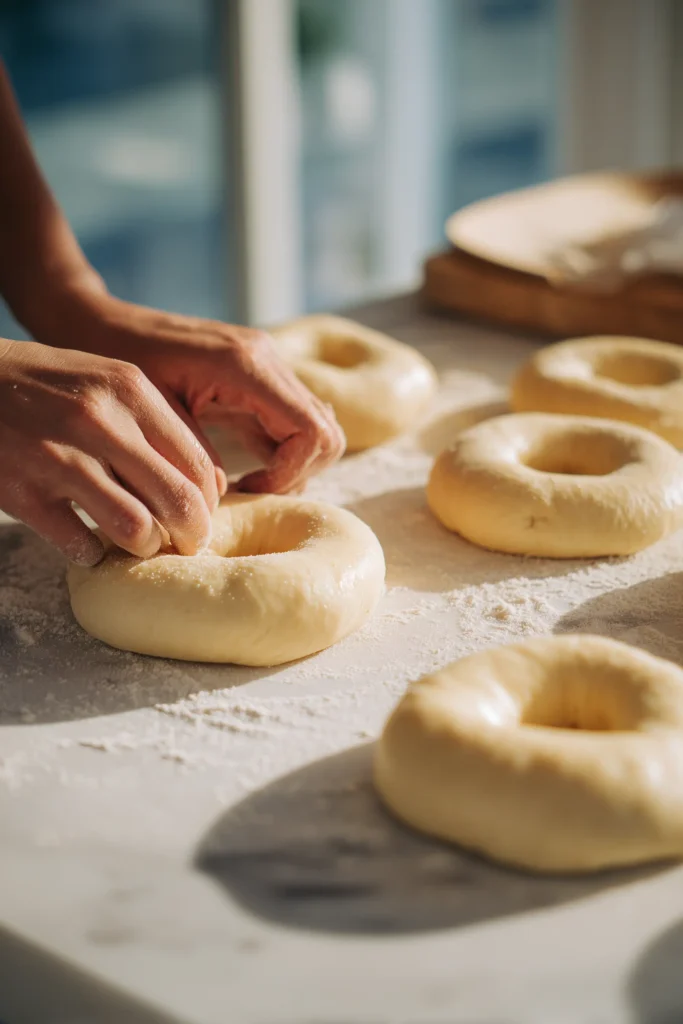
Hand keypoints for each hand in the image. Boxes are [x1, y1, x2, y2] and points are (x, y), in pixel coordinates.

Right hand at [0, 340, 218, 564]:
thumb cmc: (49, 384)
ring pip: (135, 529)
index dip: (209, 503)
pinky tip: (85, 541)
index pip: (196, 463)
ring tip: (137, 542)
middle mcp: (100, 422)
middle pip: (177, 501)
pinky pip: (79, 544)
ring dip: (143, 546)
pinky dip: (90, 552)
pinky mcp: (21, 491)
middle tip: (186, 544)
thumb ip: (157, 423)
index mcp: (130, 391)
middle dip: (192, 534)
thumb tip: (210, 483)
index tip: (202, 516)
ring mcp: (58, 458)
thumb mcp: (109, 382)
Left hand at [54, 293, 345, 493]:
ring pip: (317, 429)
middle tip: (251, 492)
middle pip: (327, 434)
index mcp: (246, 366)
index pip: (312, 433)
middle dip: (297, 474)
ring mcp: (267, 365)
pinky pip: (292, 421)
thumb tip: (225, 497)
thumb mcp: (154, 413)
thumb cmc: (116, 362)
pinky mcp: (259, 376)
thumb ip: (197, 454)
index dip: (290, 475)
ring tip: (245, 484)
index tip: (248, 491)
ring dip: (291, 465)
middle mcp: (267, 359)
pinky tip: (241, 467)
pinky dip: (280, 452)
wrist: (98, 323)